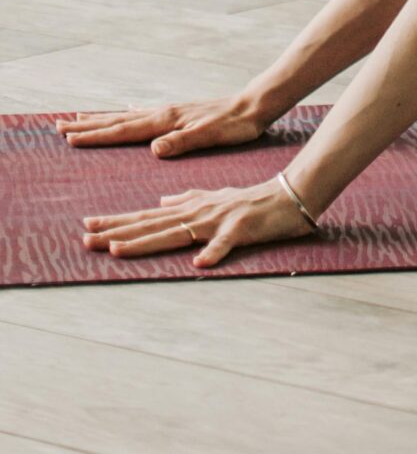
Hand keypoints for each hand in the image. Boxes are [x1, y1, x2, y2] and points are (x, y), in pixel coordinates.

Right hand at [54, 93, 273, 156]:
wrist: (255, 105)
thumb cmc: (235, 126)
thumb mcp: (211, 136)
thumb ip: (182, 142)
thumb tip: (154, 149)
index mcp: (167, 122)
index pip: (124, 131)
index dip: (96, 136)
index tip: (69, 137)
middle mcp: (164, 114)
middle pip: (117, 121)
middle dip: (88, 125)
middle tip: (59, 126)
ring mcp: (170, 112)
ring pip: (127, 117)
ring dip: (102, 120)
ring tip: (80, 119)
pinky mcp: (179, 115)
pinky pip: (144, 115)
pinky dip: (128, 115)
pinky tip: (127, 112)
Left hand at [81, 176, 319, 269]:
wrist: (287, 196)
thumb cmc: (250, 201)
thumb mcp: (214, 198)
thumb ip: (186, 199)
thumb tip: (161, 204)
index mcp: (190, 209)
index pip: (147, 217)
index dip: (118, 223)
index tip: (89, 227)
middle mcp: (198, 213)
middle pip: (152, 226)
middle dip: (118, 233)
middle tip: (87, 239)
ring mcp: (217, 221)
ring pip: (177, 233)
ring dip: (148, 241)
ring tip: (120, 249)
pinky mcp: (240, 230)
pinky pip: (225, 244)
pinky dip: (213, 252)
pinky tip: (200, 263)